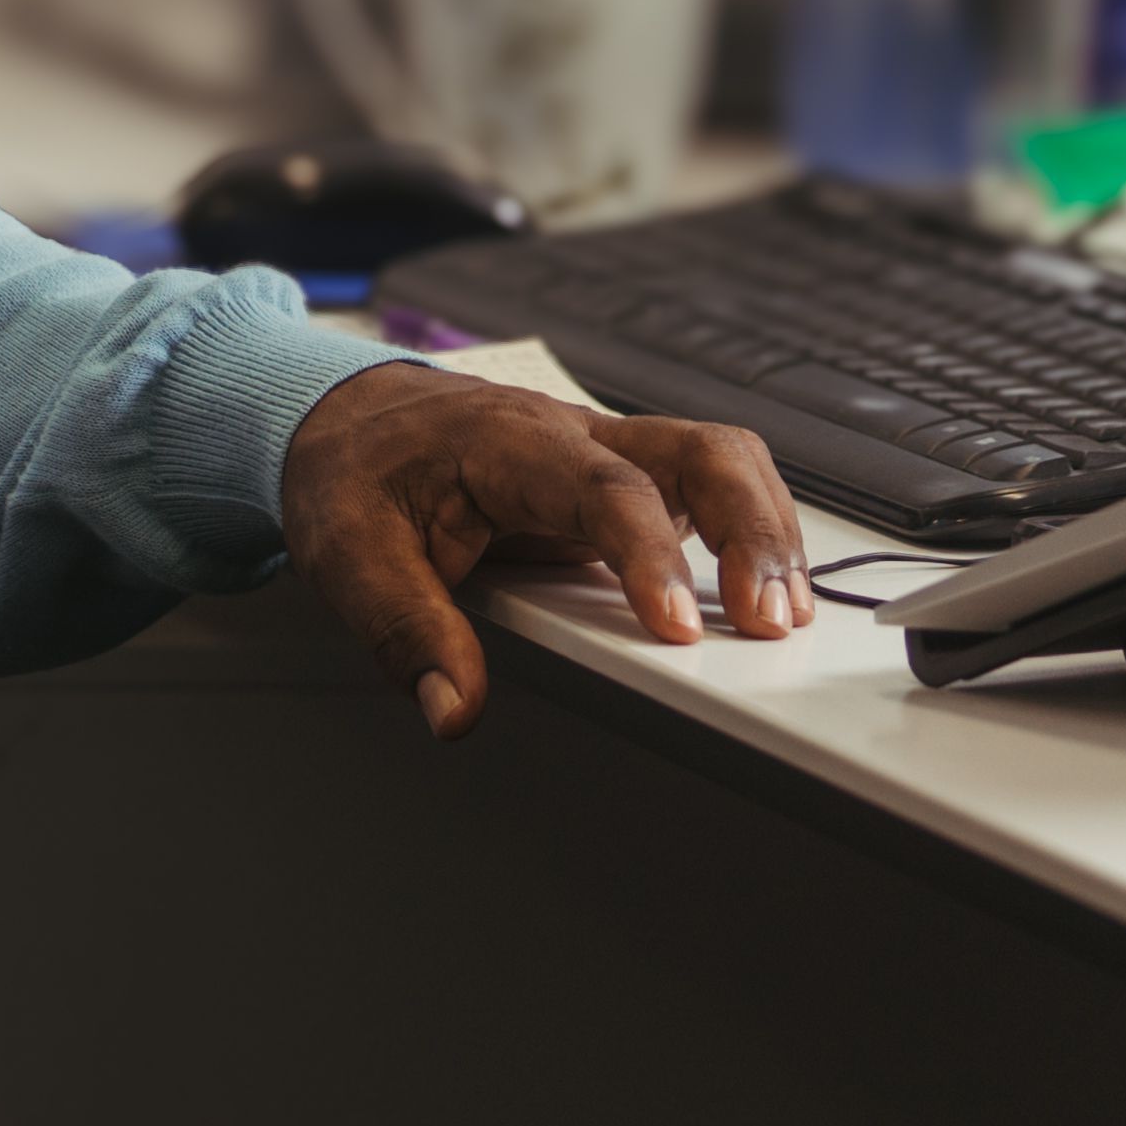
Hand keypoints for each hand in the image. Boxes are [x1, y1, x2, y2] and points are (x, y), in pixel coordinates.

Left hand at [277, 359, 810, 739]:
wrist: (341, 417)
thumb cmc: (351, 472)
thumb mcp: (348, 553)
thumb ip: (405, 631)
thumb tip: (453, 709)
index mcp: (509, 443)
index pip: (604, 489)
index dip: (651, 556)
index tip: (678, 628)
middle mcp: (574, 436)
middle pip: (699, 451)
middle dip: (751, 529)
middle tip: (770, 619)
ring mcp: (604, 452)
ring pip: (719, 460)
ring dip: (765, 530)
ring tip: (784, 615)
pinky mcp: (619, 479)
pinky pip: (705, 487)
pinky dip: (749, 532)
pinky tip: (763, 592)